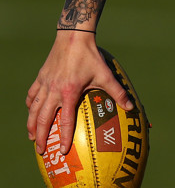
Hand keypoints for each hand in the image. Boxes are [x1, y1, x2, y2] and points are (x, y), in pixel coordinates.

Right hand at [26, 31, 133, 154]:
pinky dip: (30, 105)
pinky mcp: (41, 77)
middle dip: (41, 137)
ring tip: (31, 137)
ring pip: (33, 109)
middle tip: (41, 150)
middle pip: (43, 119)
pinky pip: (32, 95)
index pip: (65, 121)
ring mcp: (45, 84)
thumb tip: (131, 107)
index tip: (62, 151)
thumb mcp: (105, 74)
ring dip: (31, 125)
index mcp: (70, 92)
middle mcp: (54, 90)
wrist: (74, 36)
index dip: (63, 137)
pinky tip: (31, 111)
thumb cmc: (90, 56)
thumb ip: (117, 92)